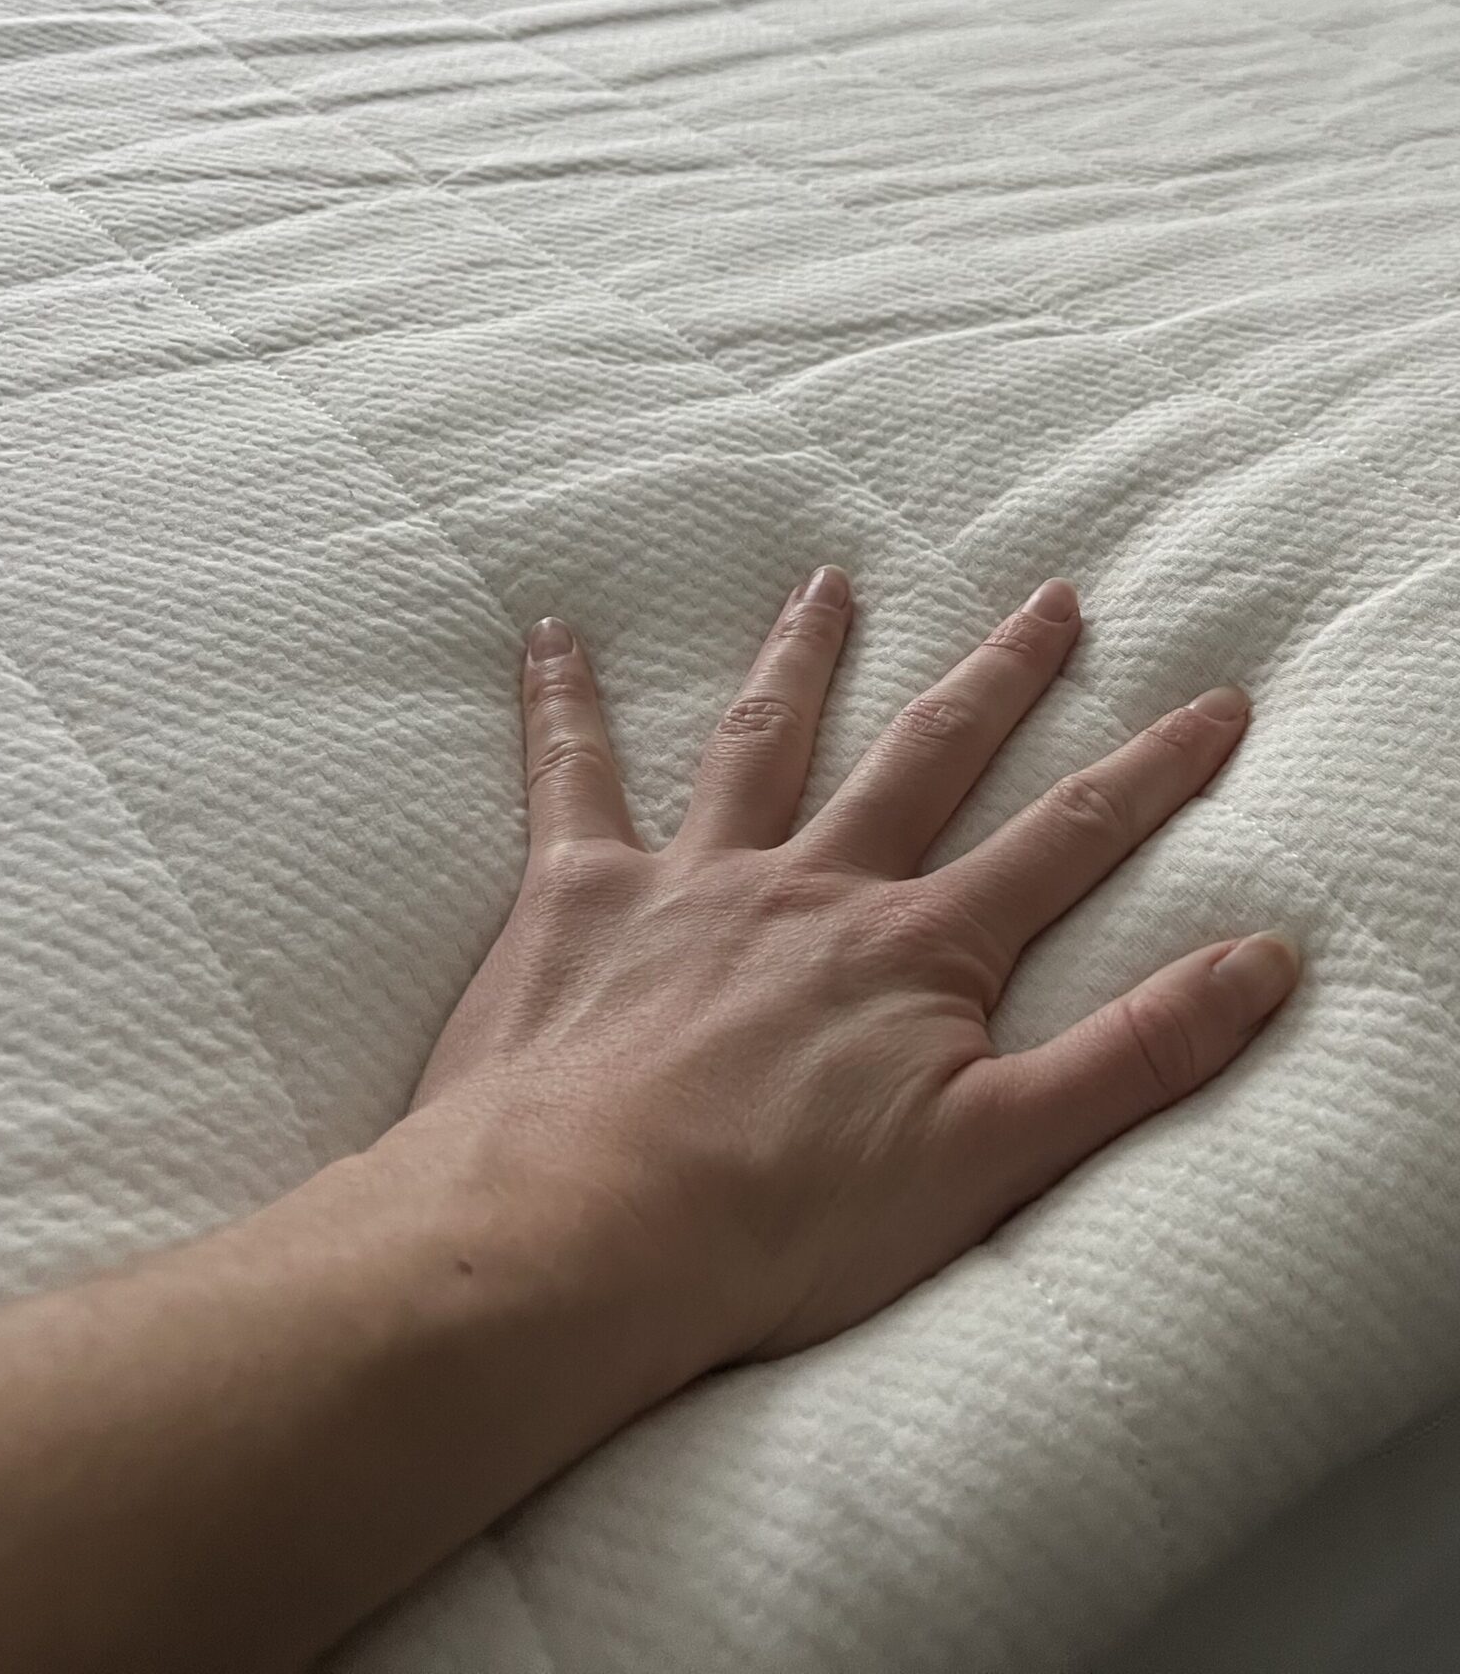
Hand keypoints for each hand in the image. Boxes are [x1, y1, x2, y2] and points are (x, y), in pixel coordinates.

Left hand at [409, 570, 1296, 1365]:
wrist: (584, 1232)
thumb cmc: (783, 1222)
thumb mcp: (994, 1155)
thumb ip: (1132, 1055)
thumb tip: (1263, 961)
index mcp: (915, 947)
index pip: (1066, 838)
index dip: (1153, 770)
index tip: (1214, 702)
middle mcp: (812, 885)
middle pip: (926, 756)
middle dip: (999, 678)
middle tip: (1050, 599)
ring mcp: (693, 879)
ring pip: (762, 740)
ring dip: (804, 658)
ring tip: (829, 583)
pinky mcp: (580, 895)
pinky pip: (572, 775)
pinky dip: (564, 703)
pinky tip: (552, 637)